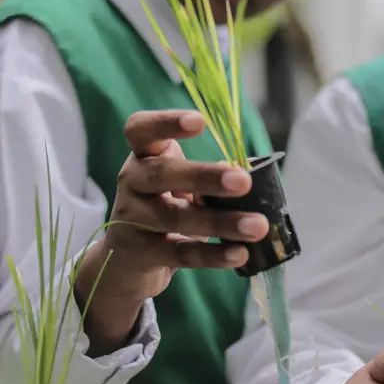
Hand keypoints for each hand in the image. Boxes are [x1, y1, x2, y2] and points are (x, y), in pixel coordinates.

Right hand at [74, 110, 269, 353]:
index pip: (141, 130)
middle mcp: (131, 183)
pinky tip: (240, 253)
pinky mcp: (140, 254)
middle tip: (243, 181)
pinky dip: (213, 255)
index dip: (166, 123)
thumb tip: (247, 171)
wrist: (125, 261)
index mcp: (142, 156)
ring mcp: (131, 219)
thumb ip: (207, 177)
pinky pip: (180, 254)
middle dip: (203, 177)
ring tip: (258, 226)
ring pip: (175, 218)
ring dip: (220, 222)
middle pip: (160, 174)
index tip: (200, 122)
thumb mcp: (179, 185)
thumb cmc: (162, 209)